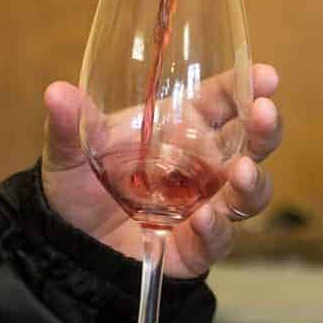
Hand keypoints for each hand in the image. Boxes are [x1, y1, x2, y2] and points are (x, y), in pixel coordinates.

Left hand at [39, 64, 282, 278]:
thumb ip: (69, 125)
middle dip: (266, 128)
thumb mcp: (69, 152)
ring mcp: (207, 204)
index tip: (266, 76)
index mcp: (183, 127)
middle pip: (252, 143)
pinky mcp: (197, 246)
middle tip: (265, 114)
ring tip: (242, 172)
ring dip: (253, 181)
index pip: (225, 100)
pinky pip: (219, 239)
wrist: (67, 245)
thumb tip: (56, 92)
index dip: (248, 85)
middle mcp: (204, 164)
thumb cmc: (80, 187)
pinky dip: (216, 229)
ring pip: (250, 193)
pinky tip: (205, 217)